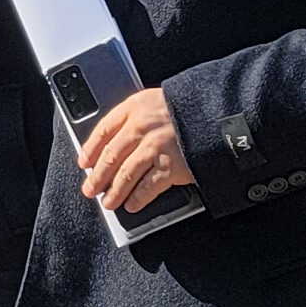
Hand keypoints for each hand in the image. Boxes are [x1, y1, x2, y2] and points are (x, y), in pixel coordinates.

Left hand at [76, 87, 195, 211]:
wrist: (220, 114)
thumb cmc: (190, 109)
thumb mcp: (158, 101)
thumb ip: (137, 117)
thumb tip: (116, 142)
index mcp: (135, 107)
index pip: (103, 129)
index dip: (90, 149)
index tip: (84, 162)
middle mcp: (142, 126)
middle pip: (111, 156)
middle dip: (97, 176)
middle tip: (90, 188)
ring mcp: (155, 147)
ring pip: (125, 174)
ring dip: (114, 192)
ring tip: (108, 202)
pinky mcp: (171, 166)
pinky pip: (146, 187)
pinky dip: (137, 198)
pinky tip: (131, 205)